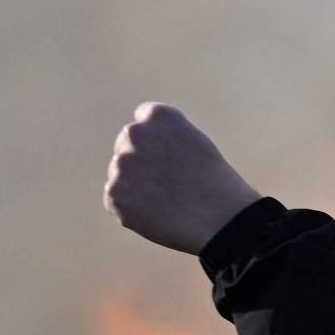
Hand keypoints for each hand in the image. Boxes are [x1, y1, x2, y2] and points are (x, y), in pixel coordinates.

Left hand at [104, 103, 261, 253]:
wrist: (220, 219)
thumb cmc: (214, 184)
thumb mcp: (193, 143)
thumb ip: (164, 136)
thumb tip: (141, 148)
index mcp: (156, 115)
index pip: (143, 122)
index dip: (158, 144)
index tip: (173, 161)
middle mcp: (133, 133)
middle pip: (126, 147)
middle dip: (141, 163)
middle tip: (169, 186)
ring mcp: (121, 164)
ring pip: (121, 175)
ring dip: (136, 187)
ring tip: (167, 202)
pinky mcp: (114, 194)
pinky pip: (117, 201)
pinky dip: (132, 210)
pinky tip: (157, 215)